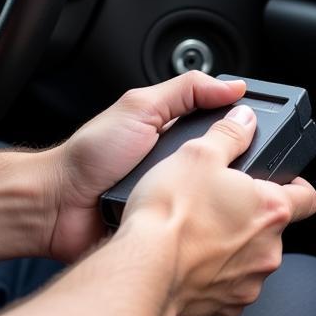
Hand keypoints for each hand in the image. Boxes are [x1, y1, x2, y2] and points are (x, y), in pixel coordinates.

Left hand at [44, 72, 246, 261]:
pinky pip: (195, 228)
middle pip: (224, 166)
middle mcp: (178, 167)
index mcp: (175, 134)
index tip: (257, 129)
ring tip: (210, 194)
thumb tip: (232, 86)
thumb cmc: (89, 157)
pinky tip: (195, 221)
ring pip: (214, 200)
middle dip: (230, 168)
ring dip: (213, 199)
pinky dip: (196, 225)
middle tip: (231, 167)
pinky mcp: (168, 229)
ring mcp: (174, 200)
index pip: (222, 127)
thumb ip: (185, 91)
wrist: (58, 206)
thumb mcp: (139, 108)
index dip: (242, 127)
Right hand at [122, 104, 315, 315]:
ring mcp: (249, 282)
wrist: (142, 270)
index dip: (296, 187)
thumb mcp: (198, 154)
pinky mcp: (226, 305)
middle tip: (219, 203)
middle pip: (272, 228)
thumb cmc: (170, 216)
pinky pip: (228, 285)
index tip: (282, 183)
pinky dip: (214, 274)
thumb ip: (230, 134)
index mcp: (271, 209)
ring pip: (250, 258)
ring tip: (199, 232)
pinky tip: (190, 259)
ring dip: (232, 246)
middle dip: (250, 216)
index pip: (308, 198)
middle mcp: (269, 250)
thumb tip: (244, 119)